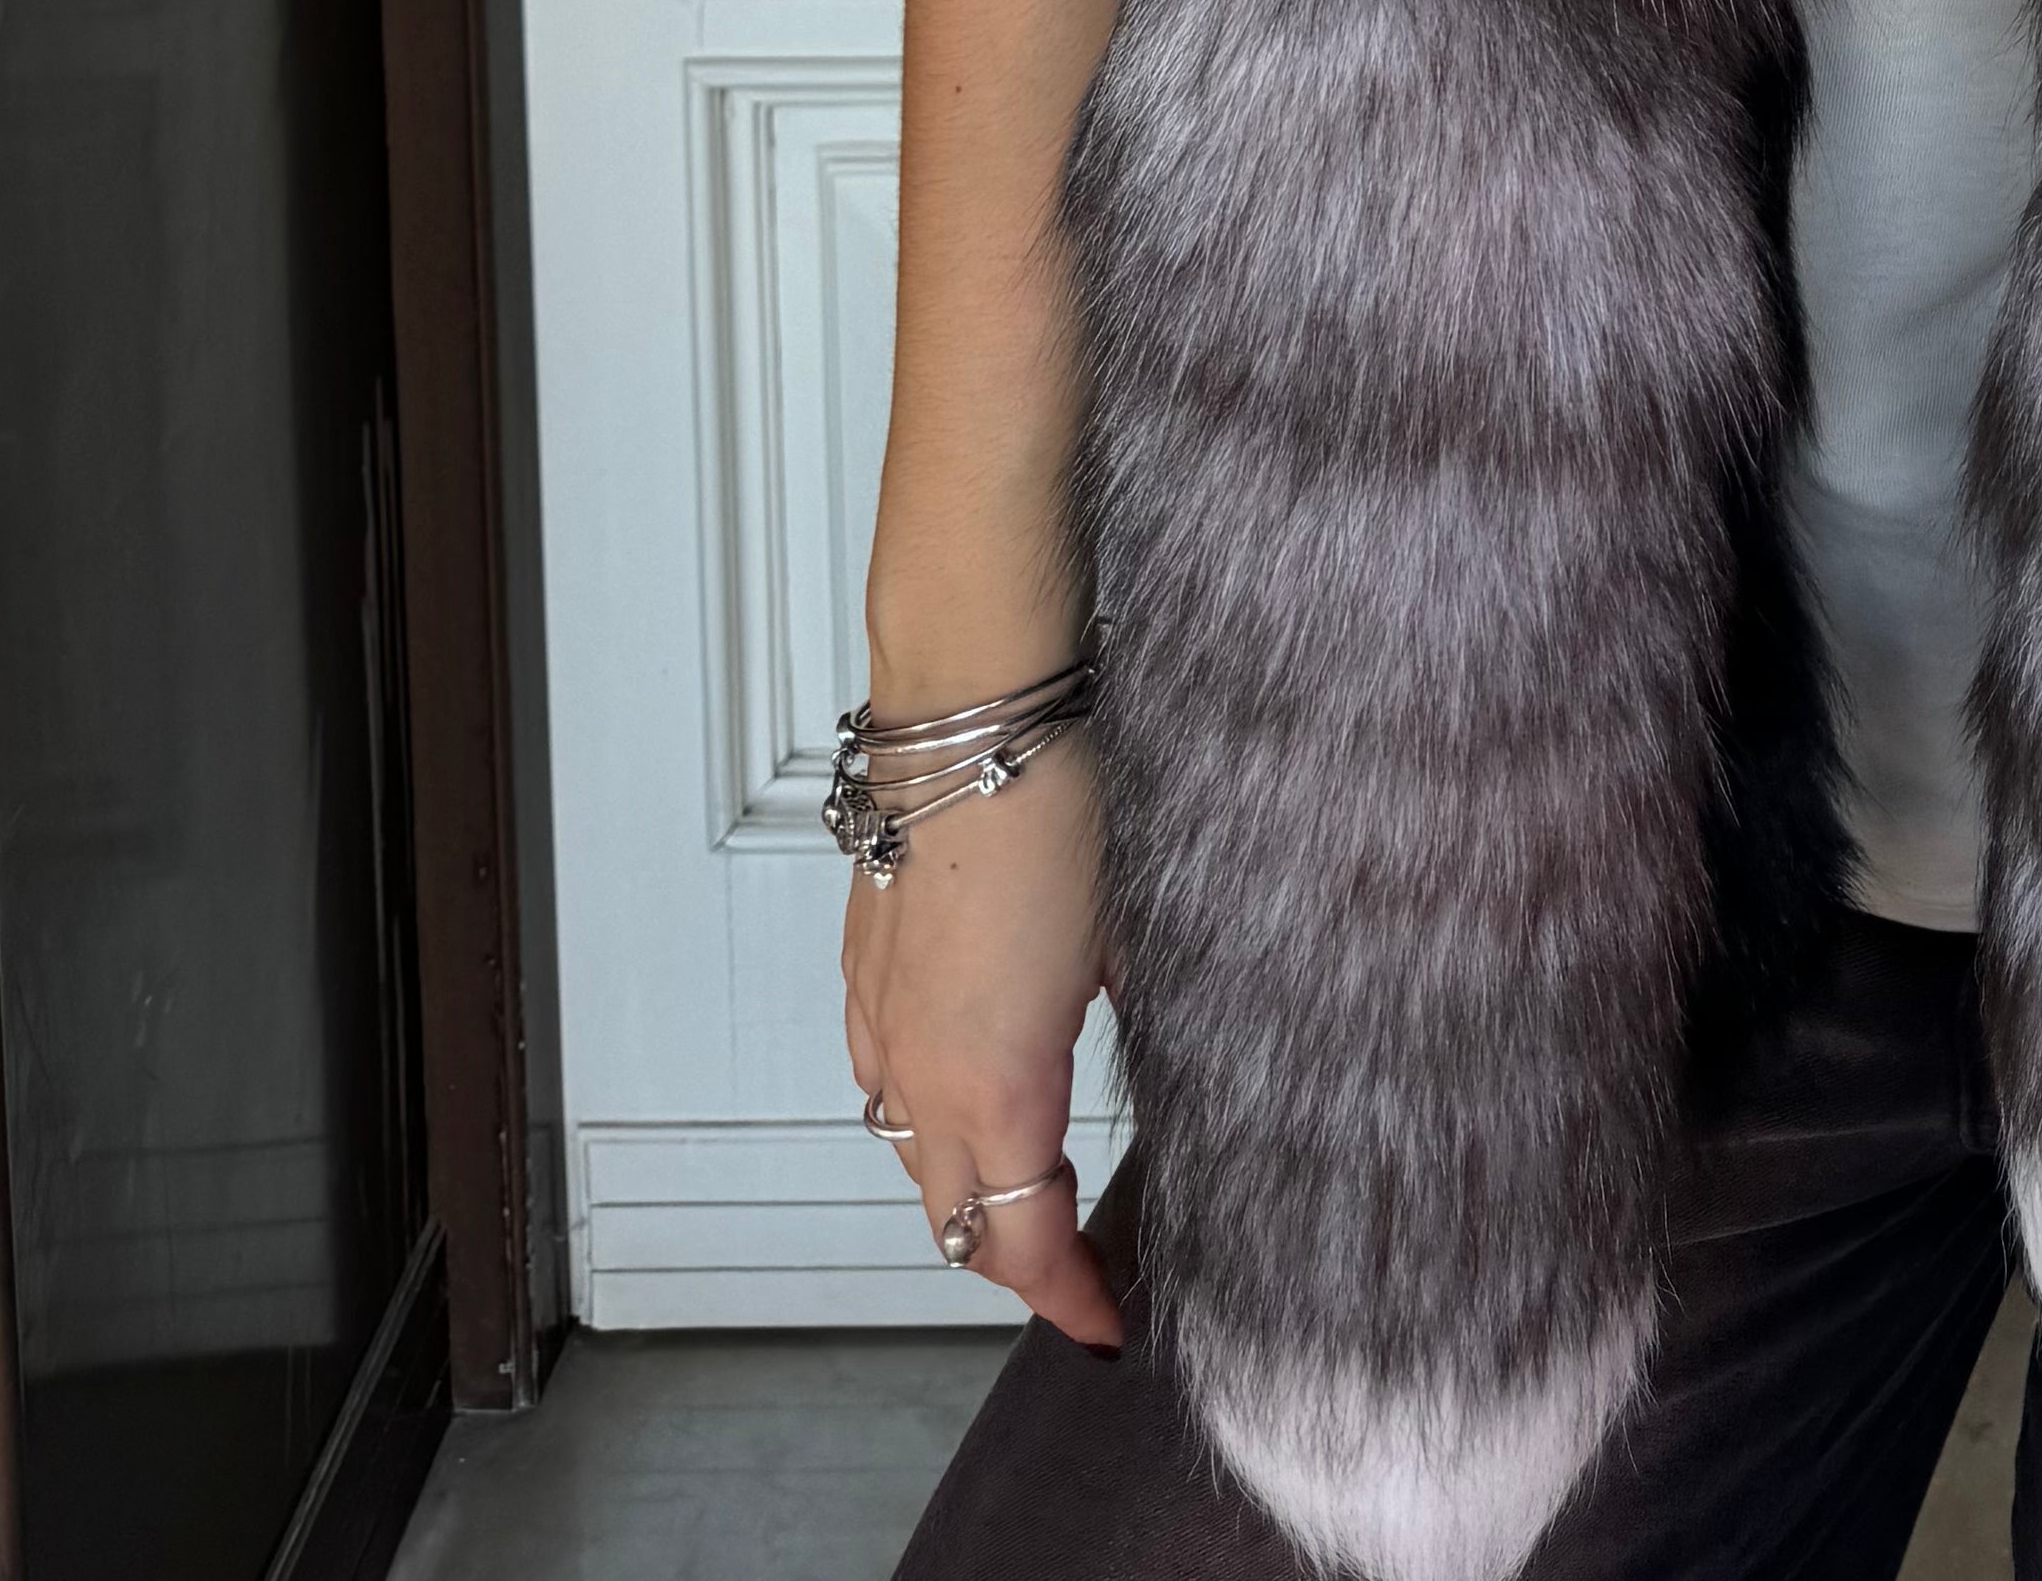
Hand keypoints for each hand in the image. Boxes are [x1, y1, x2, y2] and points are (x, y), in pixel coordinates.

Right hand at [839, 731, 1122, 1344]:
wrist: (975, 715)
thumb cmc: (1063, 812)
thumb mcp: (1139, 939)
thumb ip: (1147, 1030)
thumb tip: (1179, 1074)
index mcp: (998, 1089)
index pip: (1024, 1244)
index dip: (1071, 1300)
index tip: (1111, 1326)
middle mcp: (922, 1078)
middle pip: (955, 1220)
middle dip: (1017, 1261)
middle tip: (1081, 1268)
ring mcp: (880, 1024)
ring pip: (909, 1154)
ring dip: (963, 1188)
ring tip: (1030, 1187)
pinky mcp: (862, 971)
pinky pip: (880, 1080)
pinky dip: (922, 1114)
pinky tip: (965, 1092)